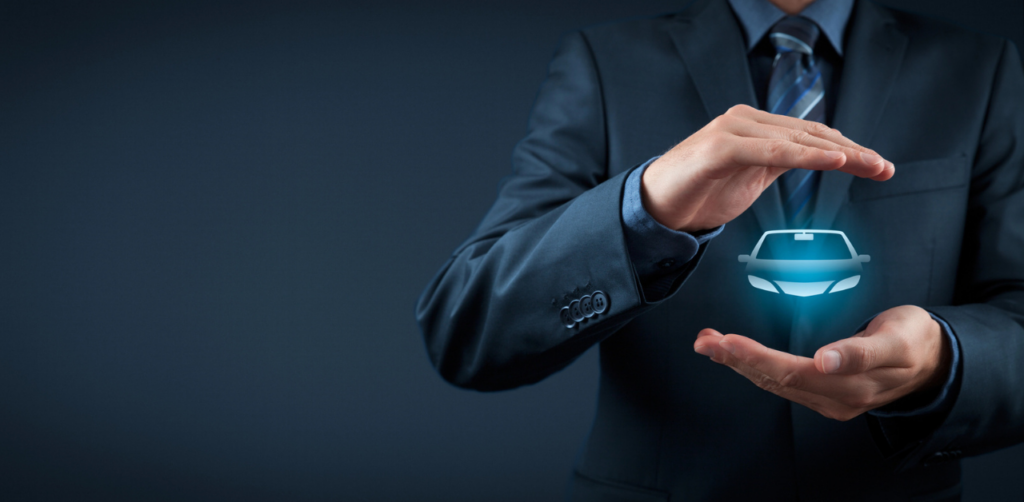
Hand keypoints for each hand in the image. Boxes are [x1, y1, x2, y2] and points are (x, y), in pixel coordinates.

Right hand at [642, 105, 894, 231]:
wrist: (655, 208)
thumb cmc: (699, 193)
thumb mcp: (750, 178)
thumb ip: (778, 164)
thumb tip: (815, 160)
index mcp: (755, 127)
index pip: (810, 134)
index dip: (848, 149)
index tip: (878, 167)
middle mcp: (746, 121)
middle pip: (810, 133)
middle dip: (853, 152)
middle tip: (884, 168)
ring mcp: (732, 130)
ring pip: (795, 139)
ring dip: (837, 152)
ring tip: (868, 165)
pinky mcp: (721, 147)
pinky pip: (771, 150)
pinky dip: (804, 155)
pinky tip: (831, 160)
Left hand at [692, 306, 951, 420]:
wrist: (933, 359)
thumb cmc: (913, 340)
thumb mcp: (898, 338)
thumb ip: (863, 350)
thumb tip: (828, 359)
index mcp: (852, 384)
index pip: (793, 372)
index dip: (757, 358)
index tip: (728, 343)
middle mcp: (836, 397)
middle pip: (775, 380)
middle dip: (736, 360)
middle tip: (705, 341)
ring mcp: (829, 399)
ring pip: (774, 383)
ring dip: (738, 364)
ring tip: (709, 344)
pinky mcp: (825, 394)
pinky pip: (782, 383)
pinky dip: (754, 367)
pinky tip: (735, 356)